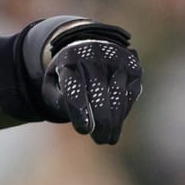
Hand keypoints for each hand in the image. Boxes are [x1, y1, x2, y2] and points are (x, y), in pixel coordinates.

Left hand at [41, 23, 142, 145]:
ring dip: (114, 121)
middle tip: (100, 140)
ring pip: (117, 95)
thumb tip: (78, 114)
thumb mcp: (52, 84)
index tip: (84, 130)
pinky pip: (129, 94)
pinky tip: (116, 124)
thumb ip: (57, 100)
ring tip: (108, 139)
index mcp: (69, 58)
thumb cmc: (67, 73)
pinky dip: (123, 112)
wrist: (88, 45)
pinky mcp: (132, 66)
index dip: (80, 110)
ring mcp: (116, 58)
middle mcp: (94, 54)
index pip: (75, 86)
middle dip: (101, 121)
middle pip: (99, 93)